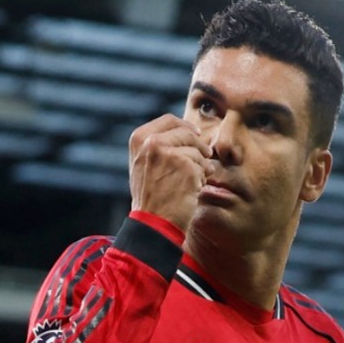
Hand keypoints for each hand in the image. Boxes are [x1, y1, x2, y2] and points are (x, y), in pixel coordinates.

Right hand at [128, 113, 208, 233]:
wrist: (153, 222)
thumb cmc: (150, 197)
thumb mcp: (143, 164)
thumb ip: (158, 145)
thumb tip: (188, 132)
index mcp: (139, 138)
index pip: (169, 120)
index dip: (186, 126)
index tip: (195, 133)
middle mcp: (152, 142)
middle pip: (188, 134)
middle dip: (199, 148)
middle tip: (203, 160)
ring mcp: (170, 153)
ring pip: (198, 152)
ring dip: (201, 167)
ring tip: (190, 183)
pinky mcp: (186, 166)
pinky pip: (204, 166)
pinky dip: (202, 179)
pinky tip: (192, 190)